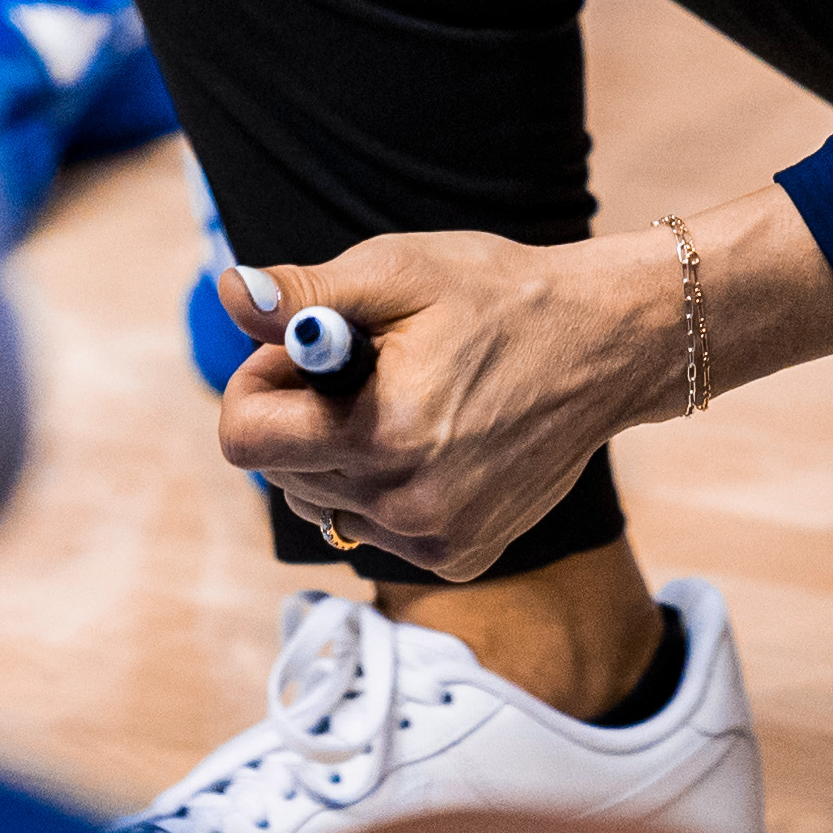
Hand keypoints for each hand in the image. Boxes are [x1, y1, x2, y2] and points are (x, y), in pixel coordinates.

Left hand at [217, 194, 832, 579]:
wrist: (604, 347)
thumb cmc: (496, 297)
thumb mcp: (396, 274)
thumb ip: (302, 295)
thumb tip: (228, 292)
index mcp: (381, 435)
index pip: (242, 439)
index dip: (254, 384)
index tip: (294, 351)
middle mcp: (406, 507)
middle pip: (278, 472)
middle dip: (297, 414)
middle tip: (356, 366)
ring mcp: (437, 542)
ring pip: (322, 504)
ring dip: (335, 455)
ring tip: (398, 400)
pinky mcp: (461, 558)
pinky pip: (374, 530)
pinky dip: (381, 488)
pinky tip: (431, 441)